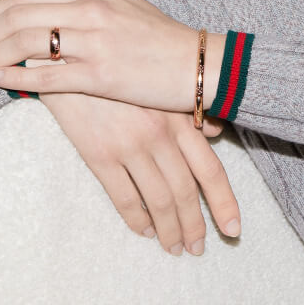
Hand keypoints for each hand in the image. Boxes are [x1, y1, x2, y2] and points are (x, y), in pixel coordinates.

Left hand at [0, 0, 225, 111]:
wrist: (199, 65)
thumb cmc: (162, 40)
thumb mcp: (122, 7)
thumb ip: (85, 6)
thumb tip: (49, 13)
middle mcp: (89, 9)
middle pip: (16, 14)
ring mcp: (94, 41)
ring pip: (23, 41)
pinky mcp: (100, 75)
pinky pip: (46, 75)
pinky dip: (14, 77)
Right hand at [33, 76, 241, 256]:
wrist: (70, 57)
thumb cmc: (120, 65)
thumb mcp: (159, 81)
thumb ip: (190, 109)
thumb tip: (216, 132)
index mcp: (178, 116)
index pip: (210, 168)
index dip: (223, 202)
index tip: (233, 229)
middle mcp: (159, 134)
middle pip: (185, 192)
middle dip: (195, 225)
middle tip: (197, 247)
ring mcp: (129, 146)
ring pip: (158, 201)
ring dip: (168, 230)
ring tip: (174, 247)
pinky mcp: (100, 155)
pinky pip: (124, 198)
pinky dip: (136, 220)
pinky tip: (143, 230)